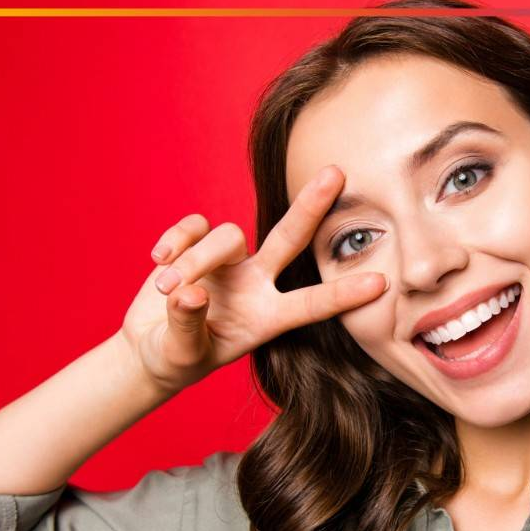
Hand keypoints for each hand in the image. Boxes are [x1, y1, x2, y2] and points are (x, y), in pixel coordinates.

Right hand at [119, 165, 387, 394]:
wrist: (148, 348)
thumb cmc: (176, 357)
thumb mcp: (182, 353)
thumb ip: (188, 324)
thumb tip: (191, 292)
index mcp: (266, 318)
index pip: (311, 305)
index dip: (343, 295)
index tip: (381, 284)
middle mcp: (256, 284)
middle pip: (290, 238)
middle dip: (311, 206)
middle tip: (336, 172)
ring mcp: (229, 262)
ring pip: (227, 236)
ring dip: (196, 259)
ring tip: (167, 288)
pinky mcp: (197, 244)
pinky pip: (195, 226)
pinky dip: (176, 240)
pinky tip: (159, 262)